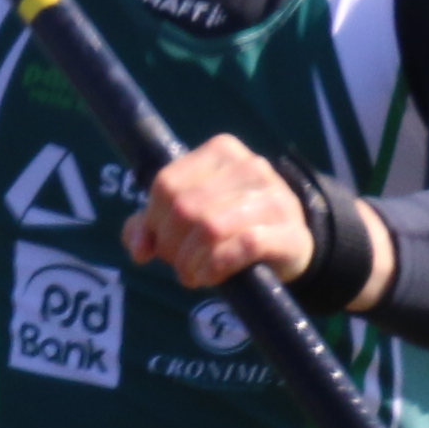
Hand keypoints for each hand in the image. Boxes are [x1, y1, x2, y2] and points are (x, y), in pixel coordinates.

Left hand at [127, 139, 361, 294]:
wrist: (290, 244)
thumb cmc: (230, 226)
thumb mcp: (189, 217)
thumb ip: (150, 225)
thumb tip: (138, 246)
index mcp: (221, 151)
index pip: (166, 184)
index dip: (153, 222)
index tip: (159, 245)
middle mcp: (249, 165)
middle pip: (185, 208)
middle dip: (172, 246)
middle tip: (179, 265)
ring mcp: (274, 196)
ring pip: (211, 227)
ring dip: (192, 261)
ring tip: (193, 274)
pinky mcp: (289, 230)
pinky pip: (243, 246)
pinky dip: (217, 266)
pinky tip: (212, 276)